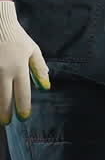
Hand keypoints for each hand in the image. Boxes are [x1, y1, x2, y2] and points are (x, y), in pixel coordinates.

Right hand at [0, 1, 49, 122]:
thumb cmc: (17, 37)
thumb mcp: (32, 50)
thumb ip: (39, 69)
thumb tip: (46, 87)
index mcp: (19, 67)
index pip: (22, 94)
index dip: (22, 108)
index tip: (23, 117)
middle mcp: (3, 70)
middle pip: (4, 98)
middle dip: (5, 113)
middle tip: (6, 122)